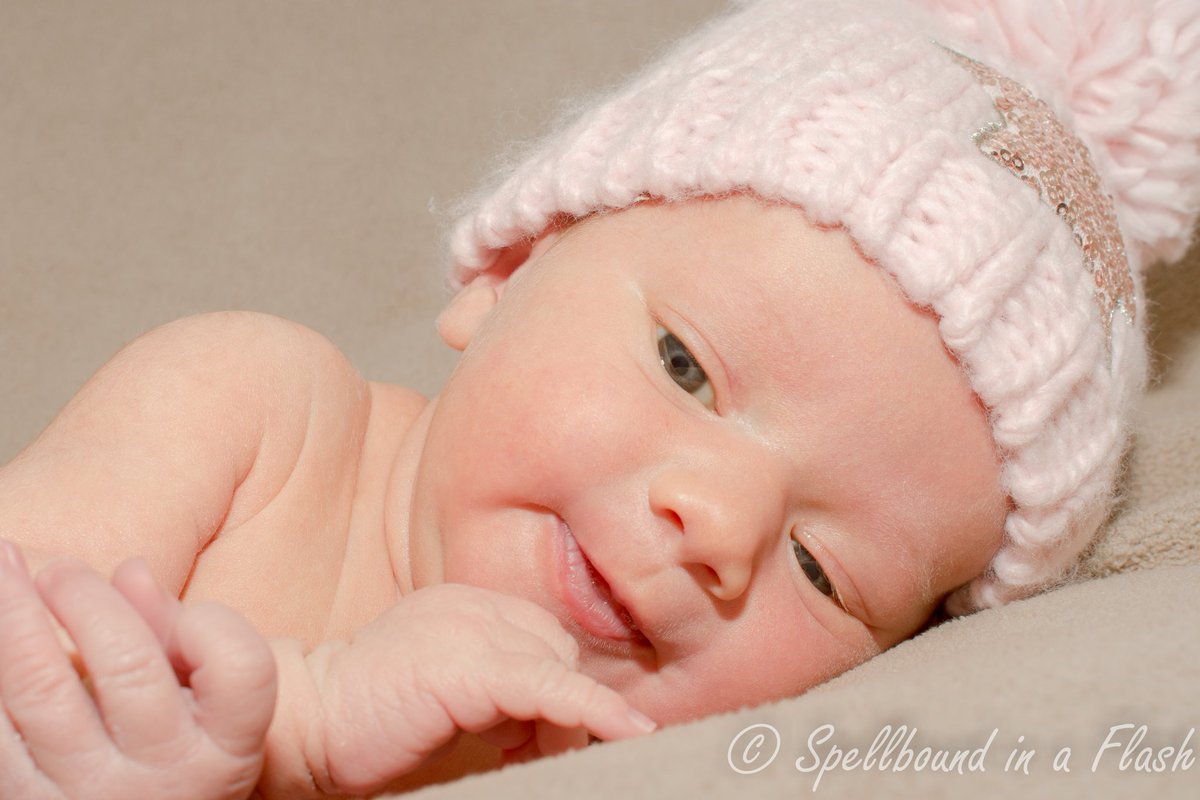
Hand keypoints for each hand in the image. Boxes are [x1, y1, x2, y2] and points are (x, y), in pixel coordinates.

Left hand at [0, 541, 275, 799]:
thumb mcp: (202, 709)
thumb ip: (175, 637)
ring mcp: (92, 797)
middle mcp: (166, 779)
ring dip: (14, 615)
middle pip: (127, 664)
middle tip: (57, 568)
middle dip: (85, 597)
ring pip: (40, 690)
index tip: (188, 612)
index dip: (212, 624)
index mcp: (226, 750)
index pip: (240, 668)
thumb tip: (129, 570)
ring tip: (2, 567)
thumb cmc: (174, 756)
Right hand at [292, 583, 655, 794]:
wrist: (303, 723)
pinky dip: (589, 710)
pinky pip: (545, 686)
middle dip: (564, 705)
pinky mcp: (463, 665)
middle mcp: (470, 604)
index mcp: (467, 604)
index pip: (545, 637)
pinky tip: (626, 732)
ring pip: (557, 666)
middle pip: (557, 648)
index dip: (561, 690)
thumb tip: (563, 726)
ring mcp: (465, 626)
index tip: (561, 737)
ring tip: (546, 761)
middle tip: (543, 756)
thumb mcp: (454, 702)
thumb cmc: (373, 724)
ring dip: (566, 720)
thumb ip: (504, 698)